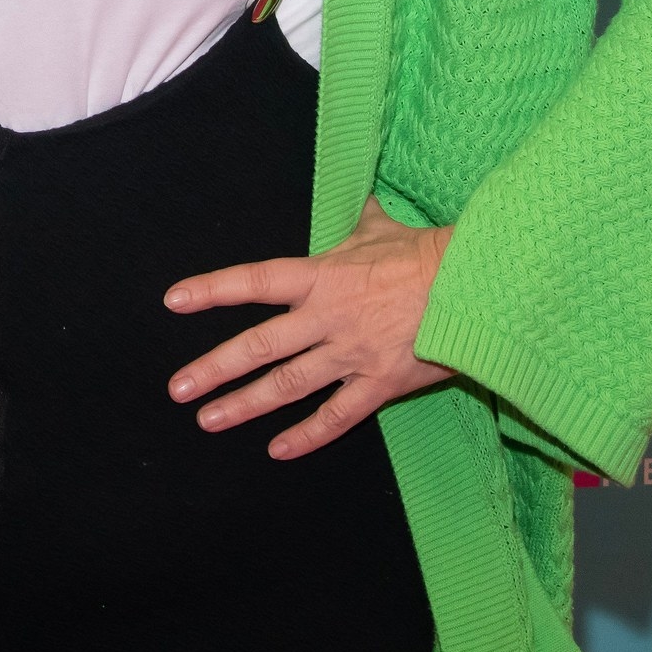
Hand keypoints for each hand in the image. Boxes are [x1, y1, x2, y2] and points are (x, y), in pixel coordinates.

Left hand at [163, 198, 456, 459]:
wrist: (477, 287)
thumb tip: (366, 202)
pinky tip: (278, 449)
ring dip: (245, 405)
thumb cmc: (427, 254)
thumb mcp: (384, 230)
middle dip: (214, 368)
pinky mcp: (379, 384)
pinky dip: (306, 436)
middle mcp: (326, 317)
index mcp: (321, 276)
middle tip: (178, 388)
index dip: (212, 290)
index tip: (174, 301)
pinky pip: (336, 416)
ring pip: (287, 385)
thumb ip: (363, 223)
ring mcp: (350, 354)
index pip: (255, 282)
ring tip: (209, 420)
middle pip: (259, 346)